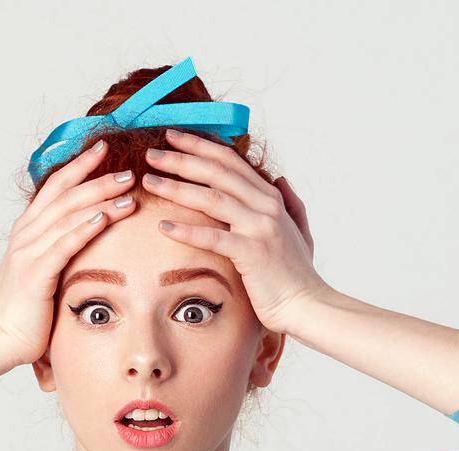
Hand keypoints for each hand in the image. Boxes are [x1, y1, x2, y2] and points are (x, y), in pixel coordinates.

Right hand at [0, 139, 138, 368]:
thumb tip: (85, 232)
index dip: (79, 165)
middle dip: (98, 179)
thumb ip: (57, 247)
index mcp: (27, 229)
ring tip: (128, 192)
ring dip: (99, 200)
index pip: (55, 186)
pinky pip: (62, 246)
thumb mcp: (41, 268)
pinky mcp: (34, 275)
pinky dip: (83, 229)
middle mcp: (25, 235)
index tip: (105, 149)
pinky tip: (103, 218)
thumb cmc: (25, 308)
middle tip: (129, 172)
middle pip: (65, 195)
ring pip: (67, 216)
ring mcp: (27, 253)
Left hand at [141, 127, 330, 335]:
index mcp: (272, 197)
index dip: (201, 145)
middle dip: (181, 159)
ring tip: (150, 181)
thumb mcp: (299, 231)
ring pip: (211, 198)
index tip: (174, 136)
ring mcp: (260, 228)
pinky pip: (213, 237)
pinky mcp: (252, 253)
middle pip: (217, 172)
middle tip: (152, 153)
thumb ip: (291, 203)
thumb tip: (281, 179)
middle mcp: (266, 206)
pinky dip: (187, 231)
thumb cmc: (298, 275)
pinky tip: (163, 227)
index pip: (231, 161)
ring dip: (177, 187)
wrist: (308, 306)